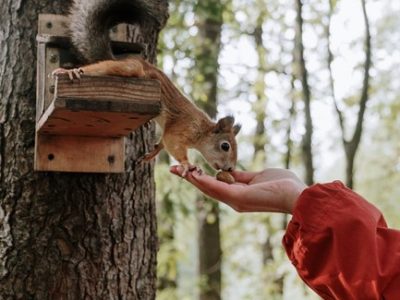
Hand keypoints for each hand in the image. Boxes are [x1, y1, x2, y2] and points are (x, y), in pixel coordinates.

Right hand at [170, 167, 306, 213]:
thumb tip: (228, 171)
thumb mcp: (257, 176)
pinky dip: (203, 181)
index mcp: (238, 194)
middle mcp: (233, 199)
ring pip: (208, 188)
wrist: (297, 194)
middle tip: (173, 168)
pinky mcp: (239, 198)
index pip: (214, 184)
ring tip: (178, 169)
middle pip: (207, 187)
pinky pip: (217, 188)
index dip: (199, 177)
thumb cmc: (282, 185)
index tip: (187, 168)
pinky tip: (192, 174)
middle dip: (190, 178)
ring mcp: (235, 200)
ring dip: (192, 178)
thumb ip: (241, 176)